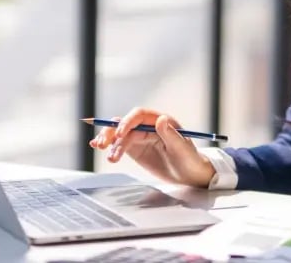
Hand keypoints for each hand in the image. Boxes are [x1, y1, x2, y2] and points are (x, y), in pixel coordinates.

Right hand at [88, 107, 215, 187]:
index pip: (139, 116)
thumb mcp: (182, 148)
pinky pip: (119, 143)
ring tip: (102, 151)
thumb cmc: (190, 160)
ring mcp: (140, 137)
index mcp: (161, 121)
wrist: (190, 175)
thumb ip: (171, 135)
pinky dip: (109, 145)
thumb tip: (161, 119)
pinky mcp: (135, 148)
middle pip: (125, 124)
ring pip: (119, 133)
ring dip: (108, 140)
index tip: (120, 133)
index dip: (127, 122)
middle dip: (112, 132)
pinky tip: (100, 148)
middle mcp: (148, 126)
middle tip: (103, 144)